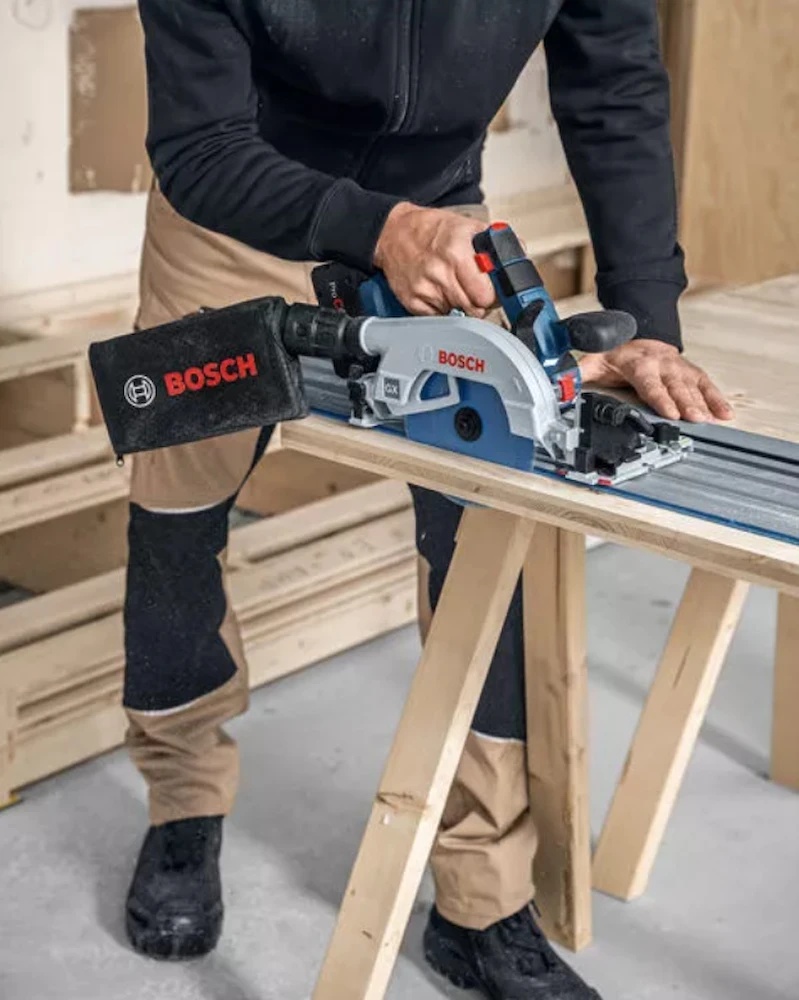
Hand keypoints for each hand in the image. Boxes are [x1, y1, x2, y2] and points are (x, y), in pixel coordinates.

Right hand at [373, 202, 495, 315]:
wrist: (393, 233)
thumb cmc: (430, 229)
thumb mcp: (466, 226)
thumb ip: (495, 243)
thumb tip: (518, 256)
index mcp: (457, 251)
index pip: (486, 293)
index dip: (494, 295)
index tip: (494, 291)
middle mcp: (440, 272)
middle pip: (474, 309)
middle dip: (480, 303)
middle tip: (477, 291)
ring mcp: (425, 289)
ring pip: (458, 314)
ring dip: (461, 305)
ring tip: (456, 286)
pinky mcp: (413, 302)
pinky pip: (439, 317)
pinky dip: (443, 308)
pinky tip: (440, 291)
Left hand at [578, 339, 732, 422]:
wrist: (638, 335)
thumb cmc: (617, 354)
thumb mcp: (594, 361)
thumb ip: (578, 373)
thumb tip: (560, 383)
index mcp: (639, 363)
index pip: (650, 383)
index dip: (659, 397)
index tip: (669, 412)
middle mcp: (662, 364)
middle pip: (675, 386)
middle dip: (685, 402)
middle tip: (695, 419)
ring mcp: (678, 367)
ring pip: (693, 385)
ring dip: (703, 402)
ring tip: (713, 419)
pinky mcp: (690, 372)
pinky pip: (705, 384)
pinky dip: (716, 398)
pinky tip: (725, 414)